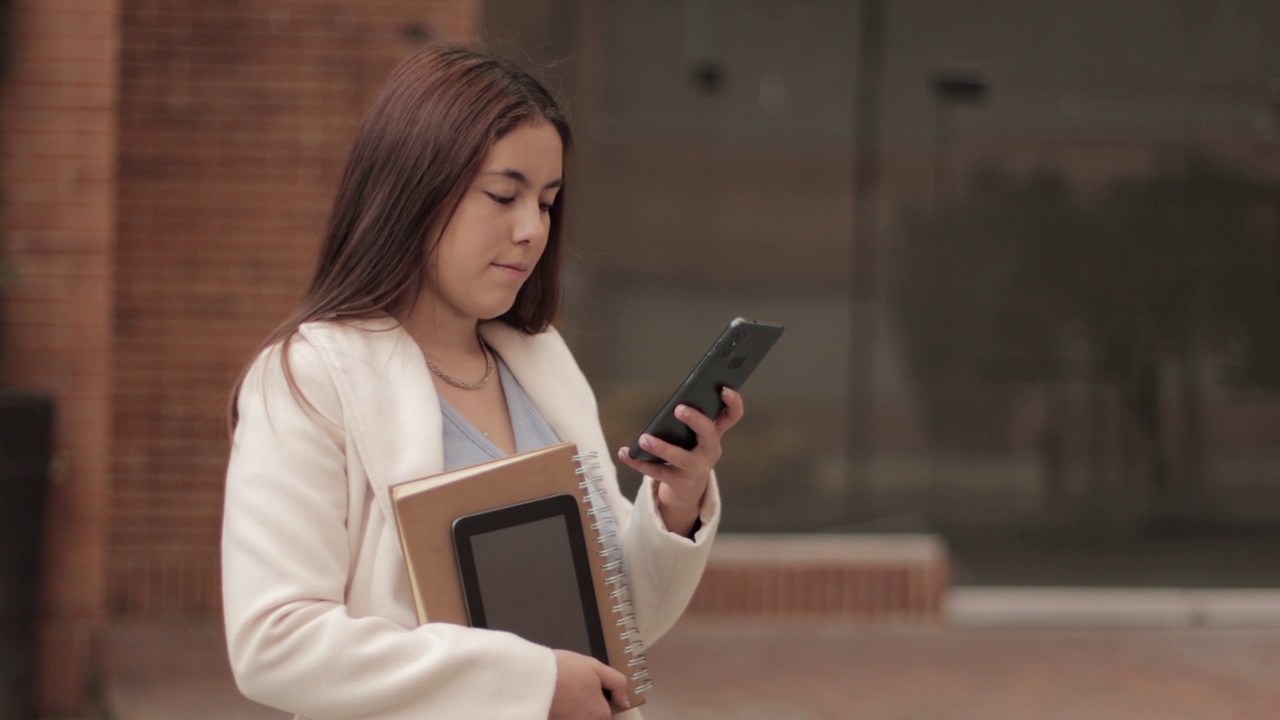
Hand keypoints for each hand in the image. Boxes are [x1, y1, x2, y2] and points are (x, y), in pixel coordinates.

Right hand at [549, 649, 628, 718]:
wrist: (532, 677)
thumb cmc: (564, 670)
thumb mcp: (595, 667)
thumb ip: (617, 683)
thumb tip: (624, 700)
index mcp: (601, 713)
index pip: (606, 713)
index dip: (598, 699)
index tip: (586, 687)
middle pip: (591, 717)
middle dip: (584, 706)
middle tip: (572, 690)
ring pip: (577, 716)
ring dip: (572, 710)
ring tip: (561, 695)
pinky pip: (564, 717)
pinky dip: (560, 712)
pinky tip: (554, 702)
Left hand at [617, 387, 744, 535]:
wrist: (689, 491)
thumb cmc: (689, 452)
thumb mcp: (693, 436)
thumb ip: (688, 419)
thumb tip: (673, 403)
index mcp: (715, 433)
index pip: (732, 415)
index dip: (733, 402)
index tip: (724, 388)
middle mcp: (710, 450)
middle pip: (708, 434)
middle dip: (695, 420)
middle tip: (679, 409)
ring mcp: (696, 469)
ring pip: (681, 458)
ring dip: (662, 447)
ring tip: (644, 438)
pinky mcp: (680, 483)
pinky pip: (657, 472)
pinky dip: (638, 462)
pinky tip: (625, 452)